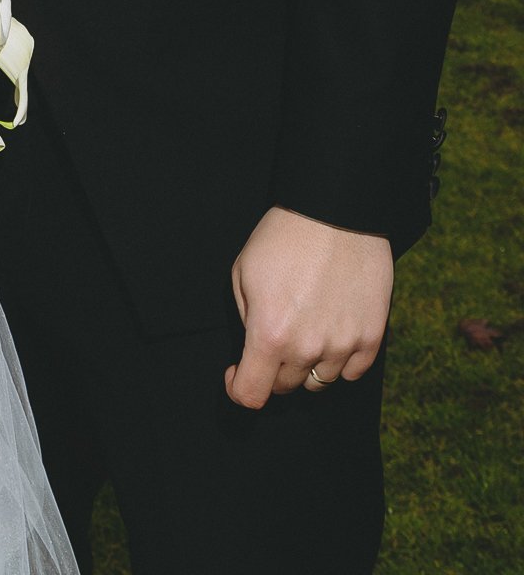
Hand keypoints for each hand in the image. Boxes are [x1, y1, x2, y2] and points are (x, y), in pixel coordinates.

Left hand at [225, 206, 392, 408]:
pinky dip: (339, 361)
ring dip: (306, 365)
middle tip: (274, 335)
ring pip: (318, 382)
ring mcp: (343, 346)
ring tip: (305, 327)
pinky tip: (331, 331)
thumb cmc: (282, 238)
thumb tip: (256, 347)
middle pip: (285, 387)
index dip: (238, 388)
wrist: (335, 213)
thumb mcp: (243, 272)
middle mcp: (307, 349)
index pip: (251, 395)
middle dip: (272, 369)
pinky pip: (351, 373)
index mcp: (269, 334)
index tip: (236, 372)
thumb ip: (246, 319)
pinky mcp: (372, 339)